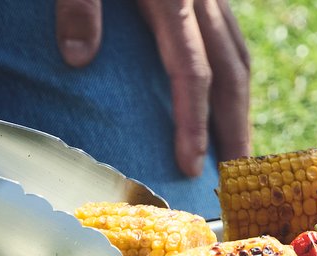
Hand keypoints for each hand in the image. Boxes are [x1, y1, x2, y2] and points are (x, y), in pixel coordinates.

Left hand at [56, 0, 251, 177]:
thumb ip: (79, 5)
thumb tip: (76, 58)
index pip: (192, 71)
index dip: (194, 123)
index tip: (191, 168)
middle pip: (232, 75)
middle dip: (235, 131)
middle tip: (234, 177)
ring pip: (239, 59)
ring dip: (240, 108)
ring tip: (236, 149)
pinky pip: (233, 42)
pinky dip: (234, 79)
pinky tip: (226, 104)